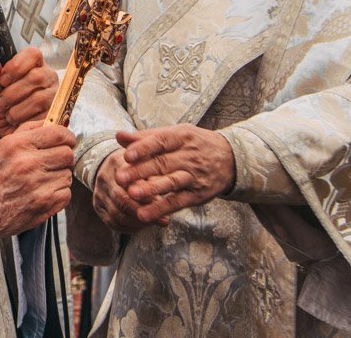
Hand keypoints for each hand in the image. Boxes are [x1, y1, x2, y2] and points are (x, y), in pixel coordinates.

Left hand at [0, 47, 58, 136]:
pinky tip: (19, 121)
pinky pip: (42, 116)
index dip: (16, 66)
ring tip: (9, 113)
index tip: (2, 80)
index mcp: (32, 65)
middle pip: (36, 77)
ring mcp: (54, 96)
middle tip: (3, 101)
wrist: (1, 131)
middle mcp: (47, 77)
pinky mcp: (55, 115)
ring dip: (17, 109)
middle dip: (13, 92)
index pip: (32, 54)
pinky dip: (24, 120)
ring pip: (39, 98)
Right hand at [0, 120, 75, 241]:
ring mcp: (38, 185)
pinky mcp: (44, 204)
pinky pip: (66, 194)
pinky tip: (44, 192)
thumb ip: (27, 131)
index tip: (67, 140)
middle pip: (67, 154)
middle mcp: (29, 164)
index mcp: (17, 145)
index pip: (57, 133)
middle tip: (55, 161)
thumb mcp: (1, 146)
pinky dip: (58, 194)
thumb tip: (51, 123)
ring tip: (44, 179)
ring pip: (67, 175)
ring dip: (59, 176)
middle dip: (63, 157)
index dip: (67, 136)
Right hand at [92, 144, 154, 232]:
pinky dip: (129, 228)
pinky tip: (143, 226)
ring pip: (117, 215)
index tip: (162, 204)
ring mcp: (99, 193)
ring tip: (155, 222)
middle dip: (143, 212)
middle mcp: (104, 178)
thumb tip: (161, 198)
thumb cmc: (136, 165)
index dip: (146, 196)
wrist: (112, 167)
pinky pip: (113, 223)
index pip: (129, 182)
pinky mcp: (98, 207)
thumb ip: (153, 177)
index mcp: (116, 163)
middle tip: (162, 219)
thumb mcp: (145, 162)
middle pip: (121, 200)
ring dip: (138, 222)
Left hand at [113, 125, 235, 222]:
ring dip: (151, 190)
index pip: (161, 141)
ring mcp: (195, 176)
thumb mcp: (175, 135)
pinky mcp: (198, 195)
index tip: (126, 155)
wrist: (232, 159)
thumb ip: (145, 138)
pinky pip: (178, 202)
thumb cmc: (193, 144)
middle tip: (119, 178)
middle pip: (163, 164)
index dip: (143, 148)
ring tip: (131, 195)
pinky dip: (161, 209)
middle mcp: (189, 156)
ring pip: (171, 183)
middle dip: (140, 171)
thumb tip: (118, 135)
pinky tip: (144, 215)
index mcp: (181, 137)